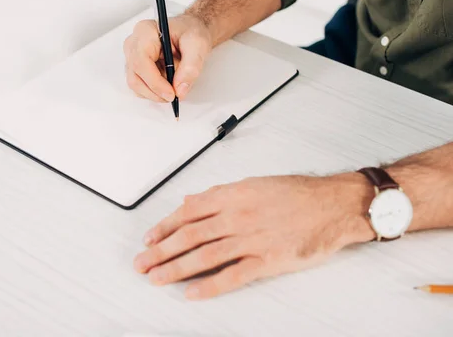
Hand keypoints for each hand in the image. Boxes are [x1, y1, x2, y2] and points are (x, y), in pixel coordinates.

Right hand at [123, 14, 211, 101]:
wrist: (191, 32)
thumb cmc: (192, 32)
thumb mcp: (198, 45)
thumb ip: (191, 67)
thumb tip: (180, 89)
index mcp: (145, 31)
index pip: (141, 61)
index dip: (154, 81)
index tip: (171, 93)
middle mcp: (134, 43)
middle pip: (135, 76)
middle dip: (155, 91)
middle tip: (174, 96)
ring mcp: (132, 56)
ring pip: (136, 84)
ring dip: (155, 92)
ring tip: (173, 87)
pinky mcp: (136, 67)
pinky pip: (140, 86)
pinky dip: (154, 91)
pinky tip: (167, 84)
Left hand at [133, 173, 374, 299]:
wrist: (335, 204)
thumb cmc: (297, 193)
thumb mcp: (254, 184)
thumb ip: (219, 194)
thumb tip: (190, 200)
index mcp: (233, 194)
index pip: (188, 212)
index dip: (164, 226)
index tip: (149, 238)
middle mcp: (238, 215)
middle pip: (190, 235)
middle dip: (161, 250)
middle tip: (142, 263)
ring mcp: (252, 238)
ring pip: (205, 255)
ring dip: (176, 268)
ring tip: (156, 277)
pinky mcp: (269, 260)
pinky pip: (233, 275)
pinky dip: (210, 285)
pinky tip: (191, 292)